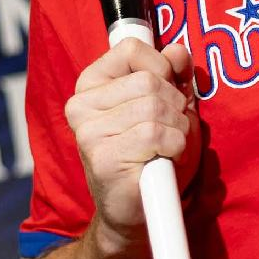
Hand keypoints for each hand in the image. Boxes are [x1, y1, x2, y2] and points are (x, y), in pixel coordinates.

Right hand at [65, 38, 202, 252]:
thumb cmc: (153, 153)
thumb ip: (172, 75)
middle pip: (150, 81)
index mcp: (91, 85)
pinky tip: (162, 162)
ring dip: (177, 130)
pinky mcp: (103, 159)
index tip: (165, 93)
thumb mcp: (168, 105)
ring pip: (156, 108)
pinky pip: (157, 135)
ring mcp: (89, 133)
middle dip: (175, 106)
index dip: (162, 68)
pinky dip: (175, 148)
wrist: (139, 209)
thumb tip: (176, 50)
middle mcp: (81, 106)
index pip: (131, 49)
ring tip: (165, 149)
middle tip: (168, 132)